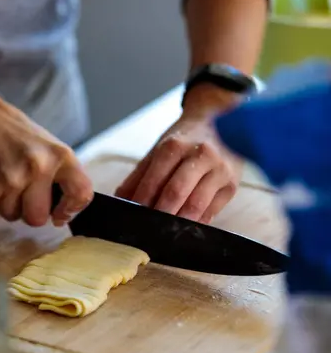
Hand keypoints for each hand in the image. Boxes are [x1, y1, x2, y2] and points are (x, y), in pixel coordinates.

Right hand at [0, 95, 92, 226]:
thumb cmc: (13, 132)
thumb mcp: (48, 145)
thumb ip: (60, 176)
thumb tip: (67, 210)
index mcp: (59, 156)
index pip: (80, 193)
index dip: (72, 209)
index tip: (61, 213)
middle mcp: (38, 168)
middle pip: (38, 218)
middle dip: (31, 211)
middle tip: (25, 193)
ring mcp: (11, 180)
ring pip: (13, 216)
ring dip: (10, 204)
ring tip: (5, 179)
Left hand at [115, 114, 241, 223]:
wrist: (218, 120)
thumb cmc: (185, 139)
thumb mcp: (159, 149)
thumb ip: (140, 175)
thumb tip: (122, 200)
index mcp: (176, 145)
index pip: (155, 178)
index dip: (143, 200)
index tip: (133, 216)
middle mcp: (200, 155)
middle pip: (176, 192)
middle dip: (160, 214)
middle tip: (148, 230)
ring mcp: (219, 170)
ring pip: (196, 204)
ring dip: (178, 222)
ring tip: (165, 233)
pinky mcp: (231, 185)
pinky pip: (212, 211)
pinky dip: (196, 223)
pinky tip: (185, 229)